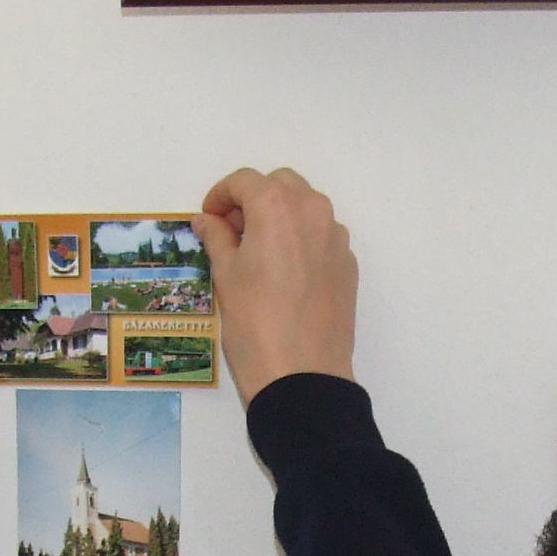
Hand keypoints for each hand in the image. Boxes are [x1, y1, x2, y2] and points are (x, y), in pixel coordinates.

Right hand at [198, 167, 356, 396]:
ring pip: (306, 207)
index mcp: (277, 206)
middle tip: (232, 230)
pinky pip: (321, 236)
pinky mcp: (348, 263)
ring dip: (281, 216)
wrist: (303, 374)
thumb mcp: (225, 275)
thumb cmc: (255, 323)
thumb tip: (208, 220)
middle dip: (254, 199)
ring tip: (258, 251)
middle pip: (280, 185)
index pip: (244, 181)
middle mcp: (313, 211)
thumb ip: (217, 237)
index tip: (208, 217)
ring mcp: (336, 237)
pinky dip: (301, 239)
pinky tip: (284, 272)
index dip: (220, 195)